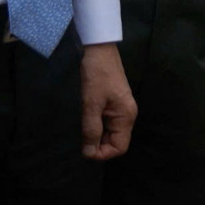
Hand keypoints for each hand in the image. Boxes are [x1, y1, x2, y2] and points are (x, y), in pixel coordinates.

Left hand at [80, 42, 135, 158]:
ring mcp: (120, 109)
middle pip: (115, 142)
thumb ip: (91, 129)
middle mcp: (126, 115)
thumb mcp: (91, 103)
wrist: (99, 50)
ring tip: (79, 127)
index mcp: (126, 117)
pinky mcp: (113, 103)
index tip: (83, 149)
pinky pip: (106, 123)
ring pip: (109, 133)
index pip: (120, 147)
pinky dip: (95, 126)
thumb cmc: (96, 75)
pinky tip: (83, 119)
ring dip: (94, 135)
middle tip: (77, 138)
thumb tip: (89, 153)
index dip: (102, 154)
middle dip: (97, 145)